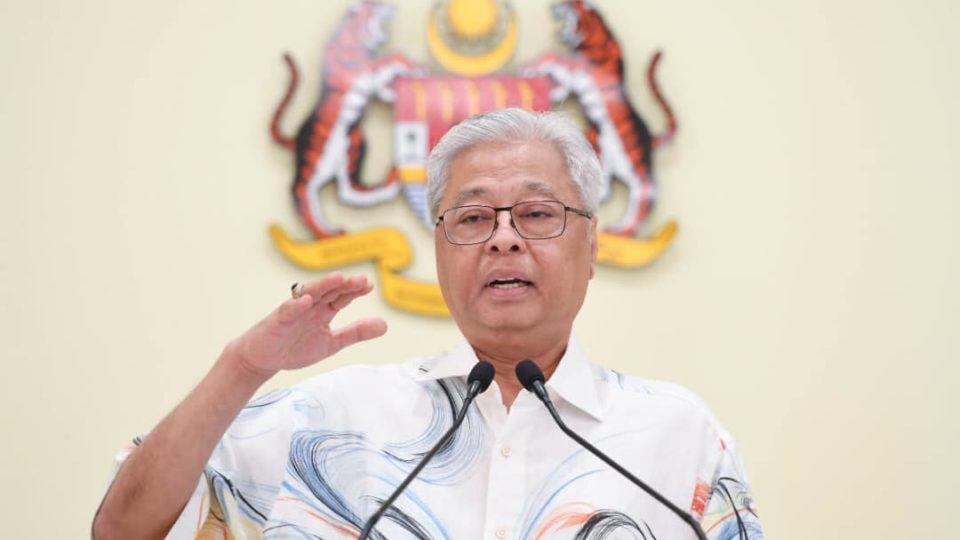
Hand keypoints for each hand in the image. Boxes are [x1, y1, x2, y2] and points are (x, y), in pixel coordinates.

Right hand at [225, 273, 386, 378]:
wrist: (263, 360)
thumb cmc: (296, 347)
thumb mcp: (332, 343)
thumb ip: (355, 332)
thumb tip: (385, 324)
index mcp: (323, 311)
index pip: (341, 297)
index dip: (354, 291)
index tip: (369, 285)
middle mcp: (310, 306)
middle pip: (329, 291)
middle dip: (344, 285)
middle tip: (361, 280)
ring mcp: (294, 311)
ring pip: (309, 294)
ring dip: (323, 286)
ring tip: (337, 279)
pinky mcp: (277, 320)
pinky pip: (287, 310)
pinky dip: (296, 305)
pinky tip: (307, 300)